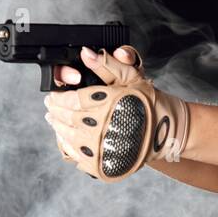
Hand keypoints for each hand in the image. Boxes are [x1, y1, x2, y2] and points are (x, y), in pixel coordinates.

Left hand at [47, 45, 144, 165]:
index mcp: (107, 104)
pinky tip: (67, 138)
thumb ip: (107, 63)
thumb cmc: (150, 104)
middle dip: (55, 110)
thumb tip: (86, 52)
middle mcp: (101, 127)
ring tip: (55, 120)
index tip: (53, 95)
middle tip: (50, 106)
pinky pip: (77, 155)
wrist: (167, 133)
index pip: (70, 100)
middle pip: (66, 117)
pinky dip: (68, 146)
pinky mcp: (102, 164)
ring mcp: (100, 148)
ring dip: (58, 127)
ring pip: (68, 136)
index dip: (58, 97)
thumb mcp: (132, 77)